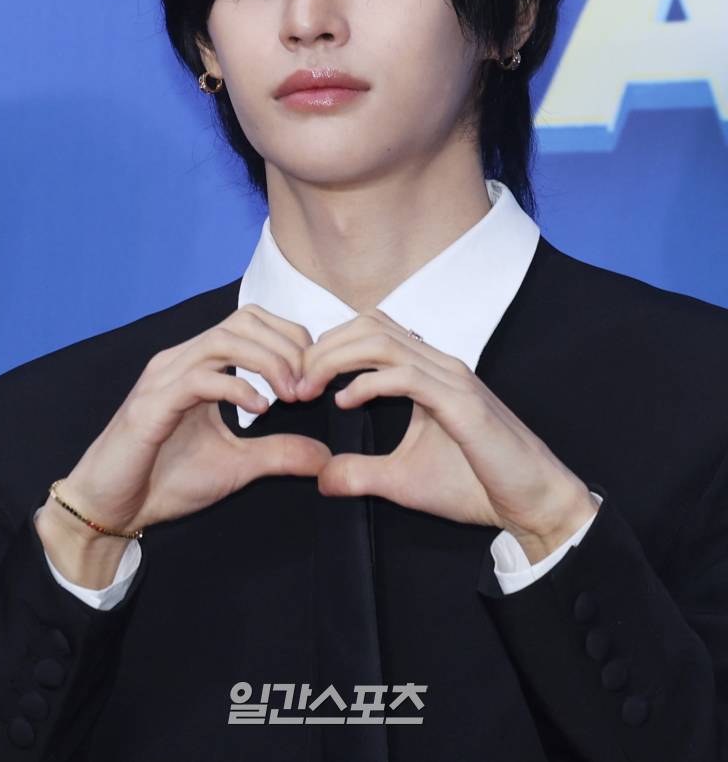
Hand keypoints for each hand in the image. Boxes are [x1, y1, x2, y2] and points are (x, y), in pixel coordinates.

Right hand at [47, 305, 330, 536]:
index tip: (314, 378)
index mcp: (199, 365)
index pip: (252, 323)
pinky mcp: (151, 405)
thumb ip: (279, 453)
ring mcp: (164, 378)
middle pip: (243, 320)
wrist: (110, 510)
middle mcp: (180, 360)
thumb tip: (325, 456)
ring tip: (292, 394)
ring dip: (267, 361)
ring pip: (223, 339)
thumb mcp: (237, 466)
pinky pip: (199, 378)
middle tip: (309, 386)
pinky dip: (236, 387)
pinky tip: (260, 409)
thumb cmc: (164, 481)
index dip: (291, 340)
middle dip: (286, 346)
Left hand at [294, 309, 598, 559]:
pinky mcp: (462, 404)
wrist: (533, 503)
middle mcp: (439, 364)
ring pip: (383, 341)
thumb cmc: (477, 485)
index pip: (370, 332)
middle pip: (369, 325)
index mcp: (428, 371)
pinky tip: (345, 402)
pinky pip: (407, 375)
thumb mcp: (403, 480)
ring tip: (311, 388)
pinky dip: (369, 383)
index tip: (301, 380)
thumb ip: (362, 472)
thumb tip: (321, 478)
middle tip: (296, 382)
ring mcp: (452, 379)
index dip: (329, 347)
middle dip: (324, 347)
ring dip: (337, 359)